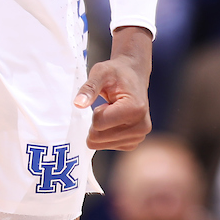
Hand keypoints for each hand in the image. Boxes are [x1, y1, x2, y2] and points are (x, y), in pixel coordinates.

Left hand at [74, 26, 151, 149]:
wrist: (133, 76)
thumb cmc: (117, 73)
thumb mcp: (101, 73)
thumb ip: (89, 88)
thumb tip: (78, 103)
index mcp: (135, 109)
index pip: (98, 124)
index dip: (95, 111)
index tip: (106, 101)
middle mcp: (141, 127)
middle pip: (98, 138)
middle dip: (96, 122)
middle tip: (108, 107)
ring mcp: (139, 137)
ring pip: (101, 144)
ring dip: (101, 128)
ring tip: (112, 112)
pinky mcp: (133, 143)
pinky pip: (107, 146)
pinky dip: (105, 134)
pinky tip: (114, 120)